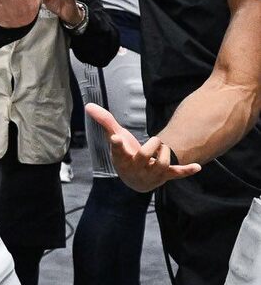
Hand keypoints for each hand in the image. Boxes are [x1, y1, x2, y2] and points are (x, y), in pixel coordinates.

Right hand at [85, 103, 200, 189]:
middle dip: (152, 145)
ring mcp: (150, 174)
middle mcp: (135, 169)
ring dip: (165, 153)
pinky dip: (186, 171)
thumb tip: (89, 106)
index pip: (117, 151)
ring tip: (162, 151)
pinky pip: (175, 174)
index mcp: (121, 159)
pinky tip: (196, 167)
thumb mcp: (115, 138)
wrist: (135, 178)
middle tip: (154, 142)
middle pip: (144, 156)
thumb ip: (105, 121)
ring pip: (161, 164)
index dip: (117, 145)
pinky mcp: (164, 177)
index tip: (116, 138)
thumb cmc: (125, 155)